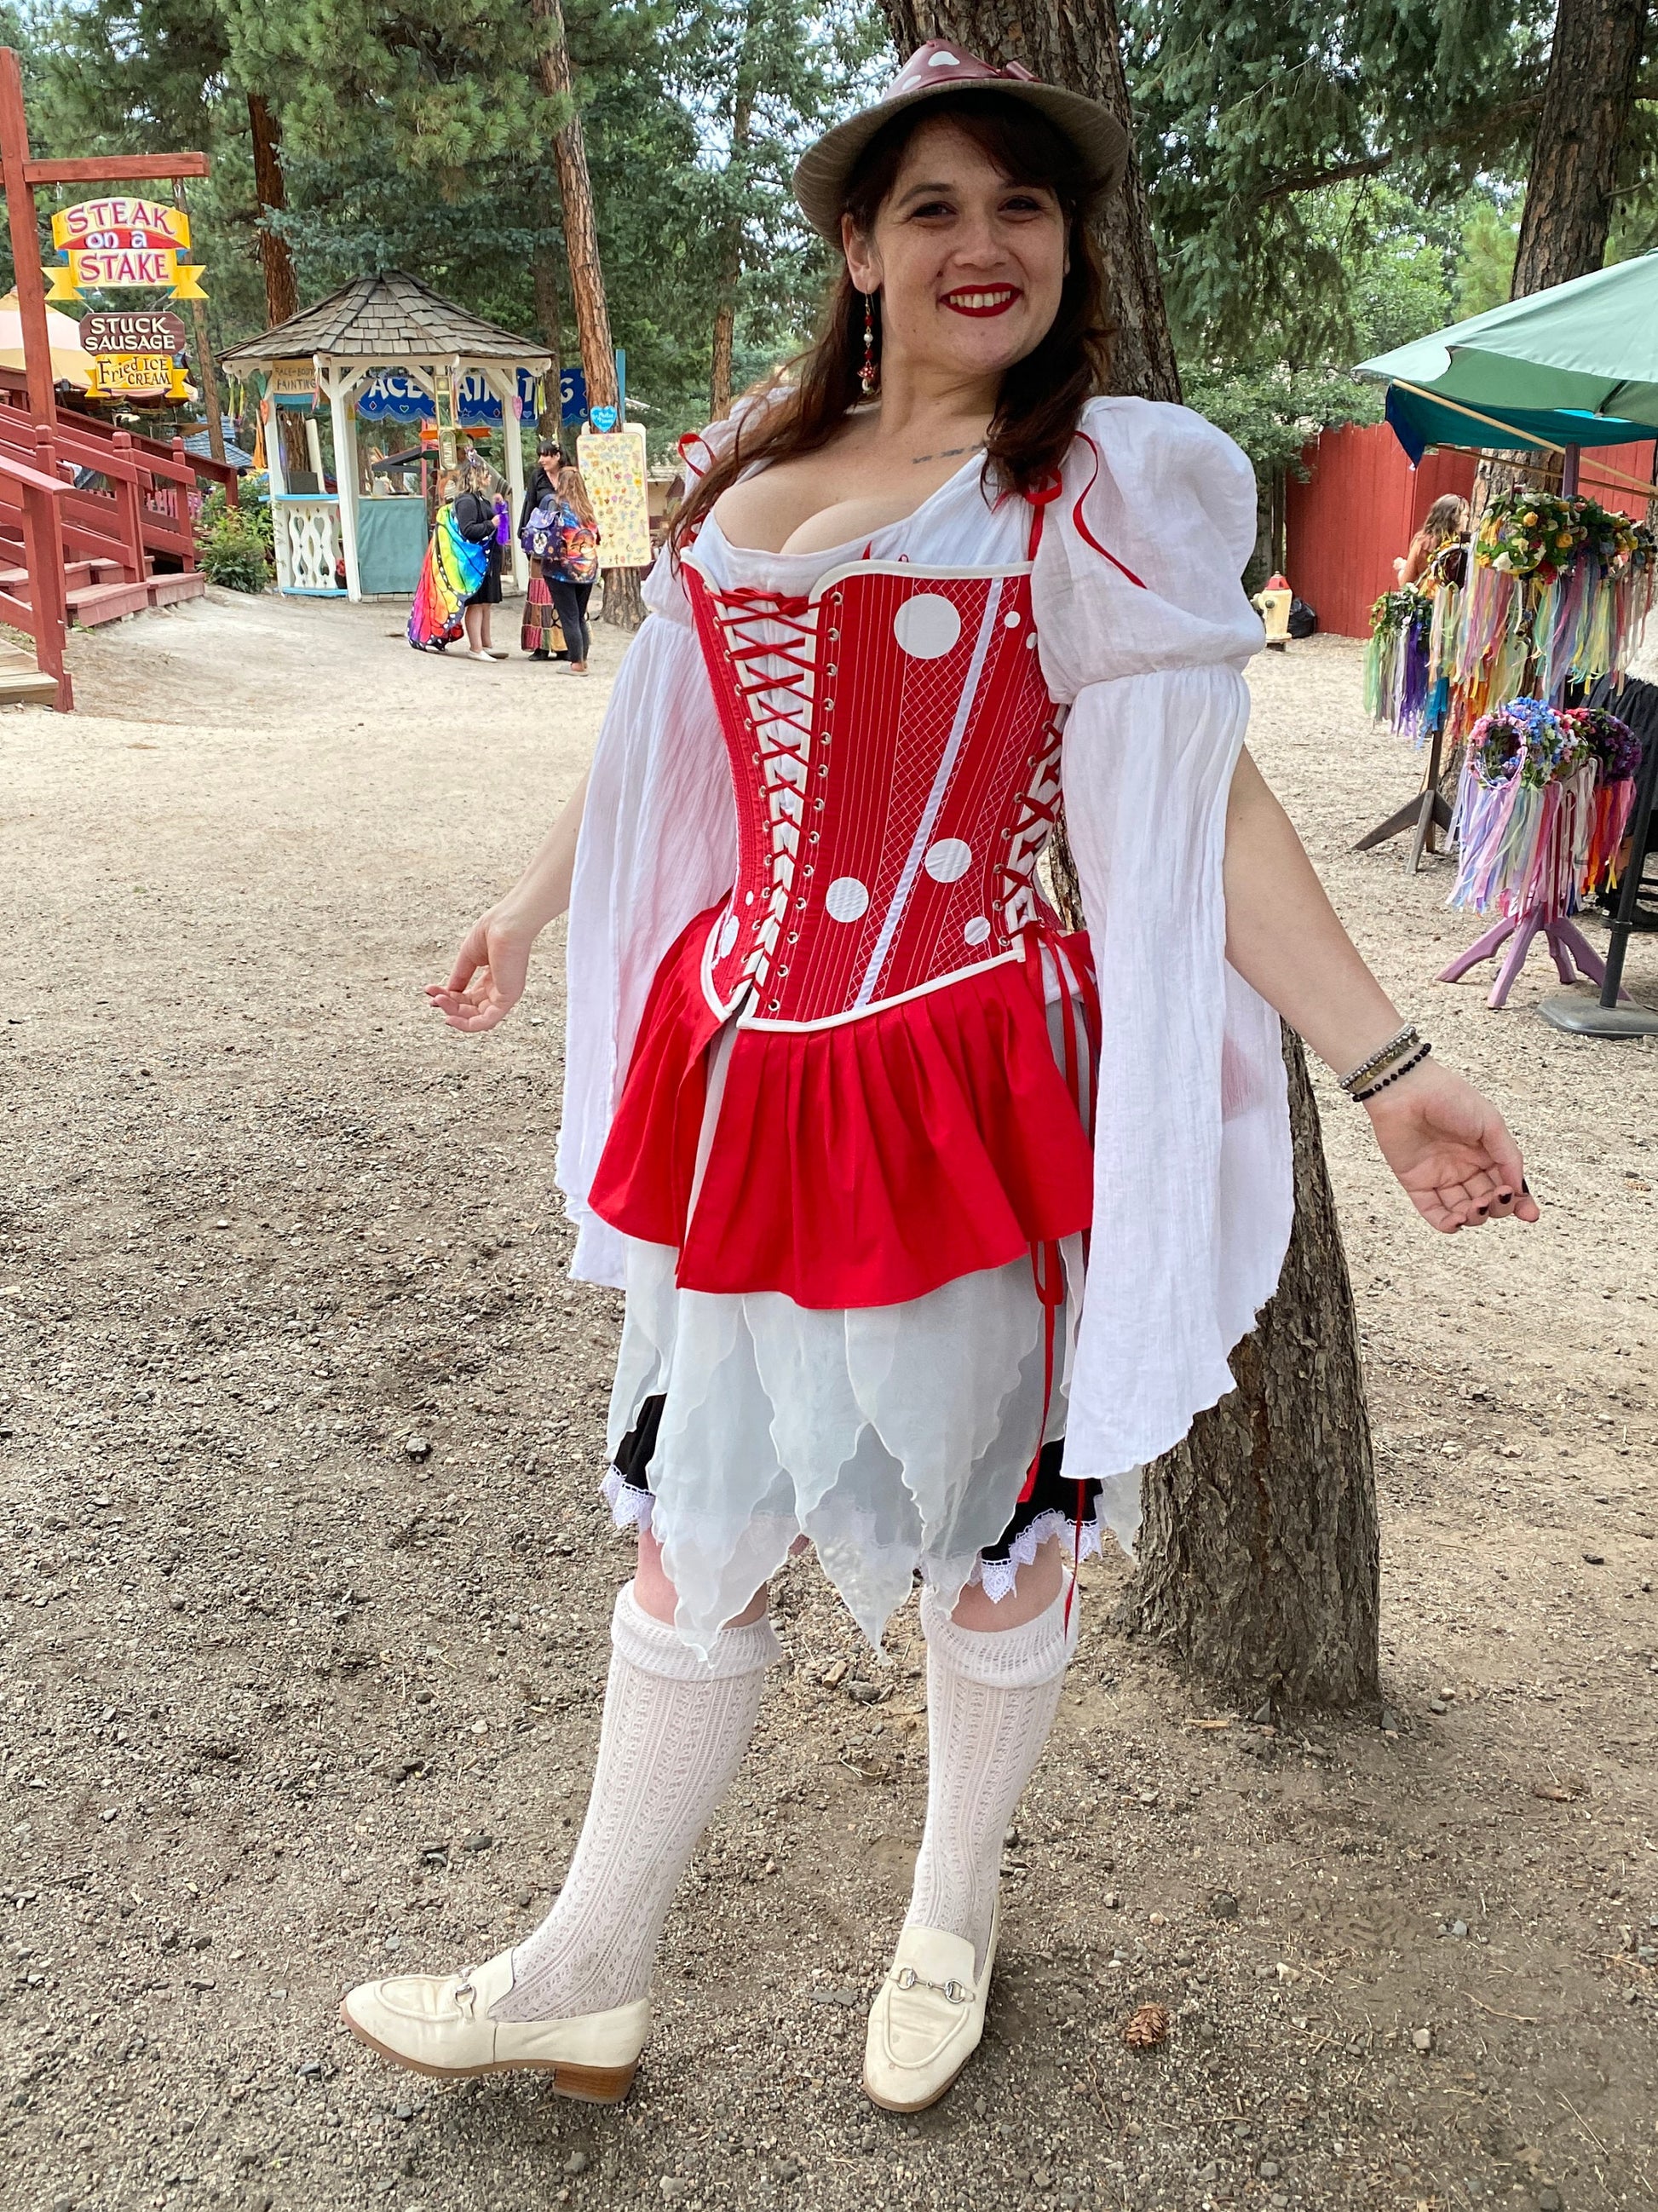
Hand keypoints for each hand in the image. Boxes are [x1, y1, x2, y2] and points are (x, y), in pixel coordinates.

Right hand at [425, 909, 533, 1033]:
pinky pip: (486, 1021)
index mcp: (493, 978)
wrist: (507, 923)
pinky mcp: (508, 998)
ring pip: (476, 1018)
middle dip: (448, 1004)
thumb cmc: (492, 931)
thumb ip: (459, 977)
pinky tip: (450, 1018)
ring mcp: (505, 995)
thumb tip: (448, 992)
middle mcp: (500, 988)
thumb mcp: (469, 957)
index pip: (468, 996)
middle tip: (432, 997)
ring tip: (438, 1001)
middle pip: (470, 1008)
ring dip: (454, 1012)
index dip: (448, 997)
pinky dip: (467, 1024)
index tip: (430, 992)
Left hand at [1364, 1059, 1539, 1232]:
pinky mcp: (1416, 1182)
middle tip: (1496, 1197)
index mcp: (1485, 1152)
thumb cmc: (1449, 1097)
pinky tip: (1456, 1221)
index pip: (1506, 1184)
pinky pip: (1432, 1211)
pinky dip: (1445, 1223)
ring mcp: (1440, 1176)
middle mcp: (1464, 1167)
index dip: (1519, 1202)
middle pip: (1488, 1200)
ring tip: (1477, 1206)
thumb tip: (1519, 1189)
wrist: (1406, 1089)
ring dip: (1474, 1216)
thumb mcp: (1491, 1123)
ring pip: (1463, 1210)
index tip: (1530, 1214)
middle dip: (1497, 1207)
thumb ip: (1508, 1156)